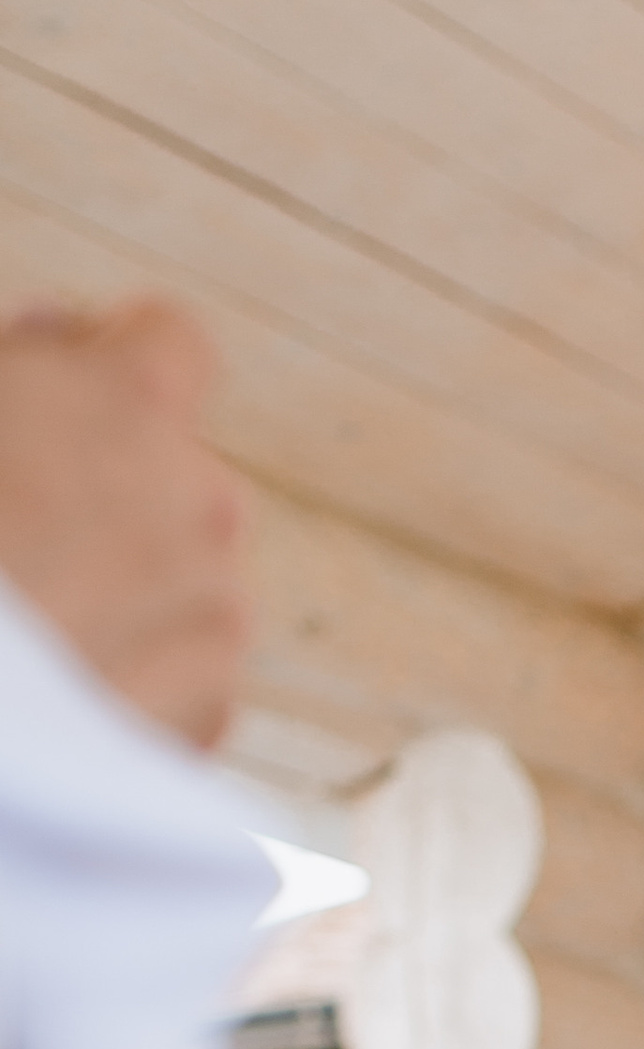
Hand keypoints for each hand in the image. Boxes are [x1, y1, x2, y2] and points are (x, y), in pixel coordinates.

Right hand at [0, 301, 247, 744]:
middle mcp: (200, 501)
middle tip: (27, 536)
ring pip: (187, 582)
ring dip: (130, 596)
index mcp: (125, 407)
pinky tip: (61, 701)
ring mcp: (216, 613)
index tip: (68, 396)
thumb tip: (62, 336)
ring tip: (36, 632)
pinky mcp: (211, 712)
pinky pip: (184, 681)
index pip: (171, 344)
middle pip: (181, 477)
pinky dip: (137, 686)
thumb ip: (23, 365)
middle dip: (120, 498)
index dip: (115, 364)